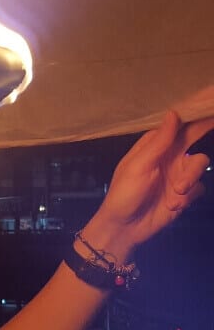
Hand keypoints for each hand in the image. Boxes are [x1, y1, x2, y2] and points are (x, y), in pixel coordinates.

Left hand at [84, 109, 213, 260]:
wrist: (125, 228)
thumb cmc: (124, 194)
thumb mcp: (139, 166)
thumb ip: (159, 141)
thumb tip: (174, 113)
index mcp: (154, 145)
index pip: (177, 123)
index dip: (193, 112)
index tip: (210, 101)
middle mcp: (169, 156)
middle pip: (195, 136)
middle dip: (206, 127)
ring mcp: (178, 174)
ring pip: (200, 164)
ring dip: (190, 178)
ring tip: (176, 192)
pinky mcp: (186, 194)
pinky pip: (199, 188)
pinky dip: (188, 197)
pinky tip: (172, 205)